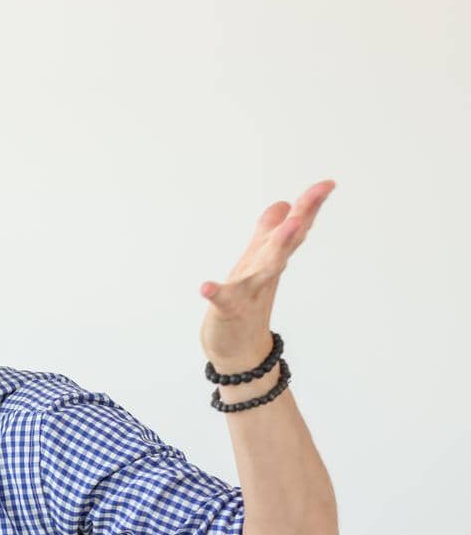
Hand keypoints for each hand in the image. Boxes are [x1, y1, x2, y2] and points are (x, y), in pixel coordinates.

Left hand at [199, 179, 335, 368]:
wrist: (240, 350)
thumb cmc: (249, 302)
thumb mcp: (258, 261)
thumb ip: (269, 232)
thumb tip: (283, 204)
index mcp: (270, 258)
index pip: (293, 229)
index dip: (309, 206)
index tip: (328, 183)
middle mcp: (264, 272)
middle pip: (285, 243)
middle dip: (299, 221)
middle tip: (316, 198)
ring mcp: (248, 291)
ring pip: (265, 268)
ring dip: (277, 248)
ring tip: (289, 227)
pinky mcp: (228, 310)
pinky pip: (223, 300)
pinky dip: (215, 292)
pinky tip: (206, 287)